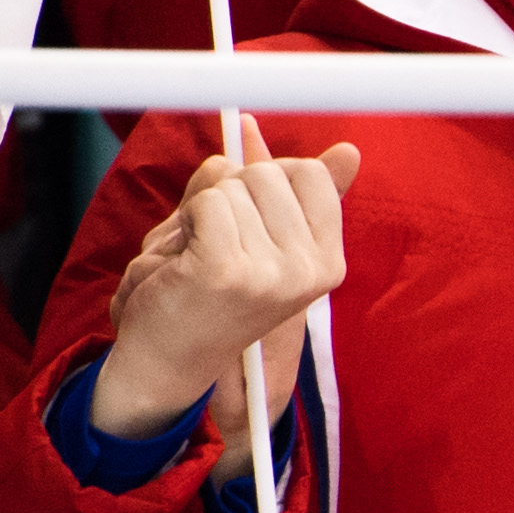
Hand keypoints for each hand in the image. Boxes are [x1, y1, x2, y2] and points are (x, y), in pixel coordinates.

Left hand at [87, 122, 362, 446]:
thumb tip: (349, 151)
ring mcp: (273, 272)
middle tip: (217, 244)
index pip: (309, 173)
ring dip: (200, 212)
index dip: (266, 180)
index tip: (248, 219)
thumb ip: (294, 192)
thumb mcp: (259, 235)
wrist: (164, 361)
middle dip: (229, 194)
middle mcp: (310, 270)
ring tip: (197, 257)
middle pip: (267, 173)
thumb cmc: (205, 292)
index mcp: (327, 261)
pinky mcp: (228, 270)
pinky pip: (206, 203)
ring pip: (231, 185)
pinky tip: (184, 262)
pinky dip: (183, 224)